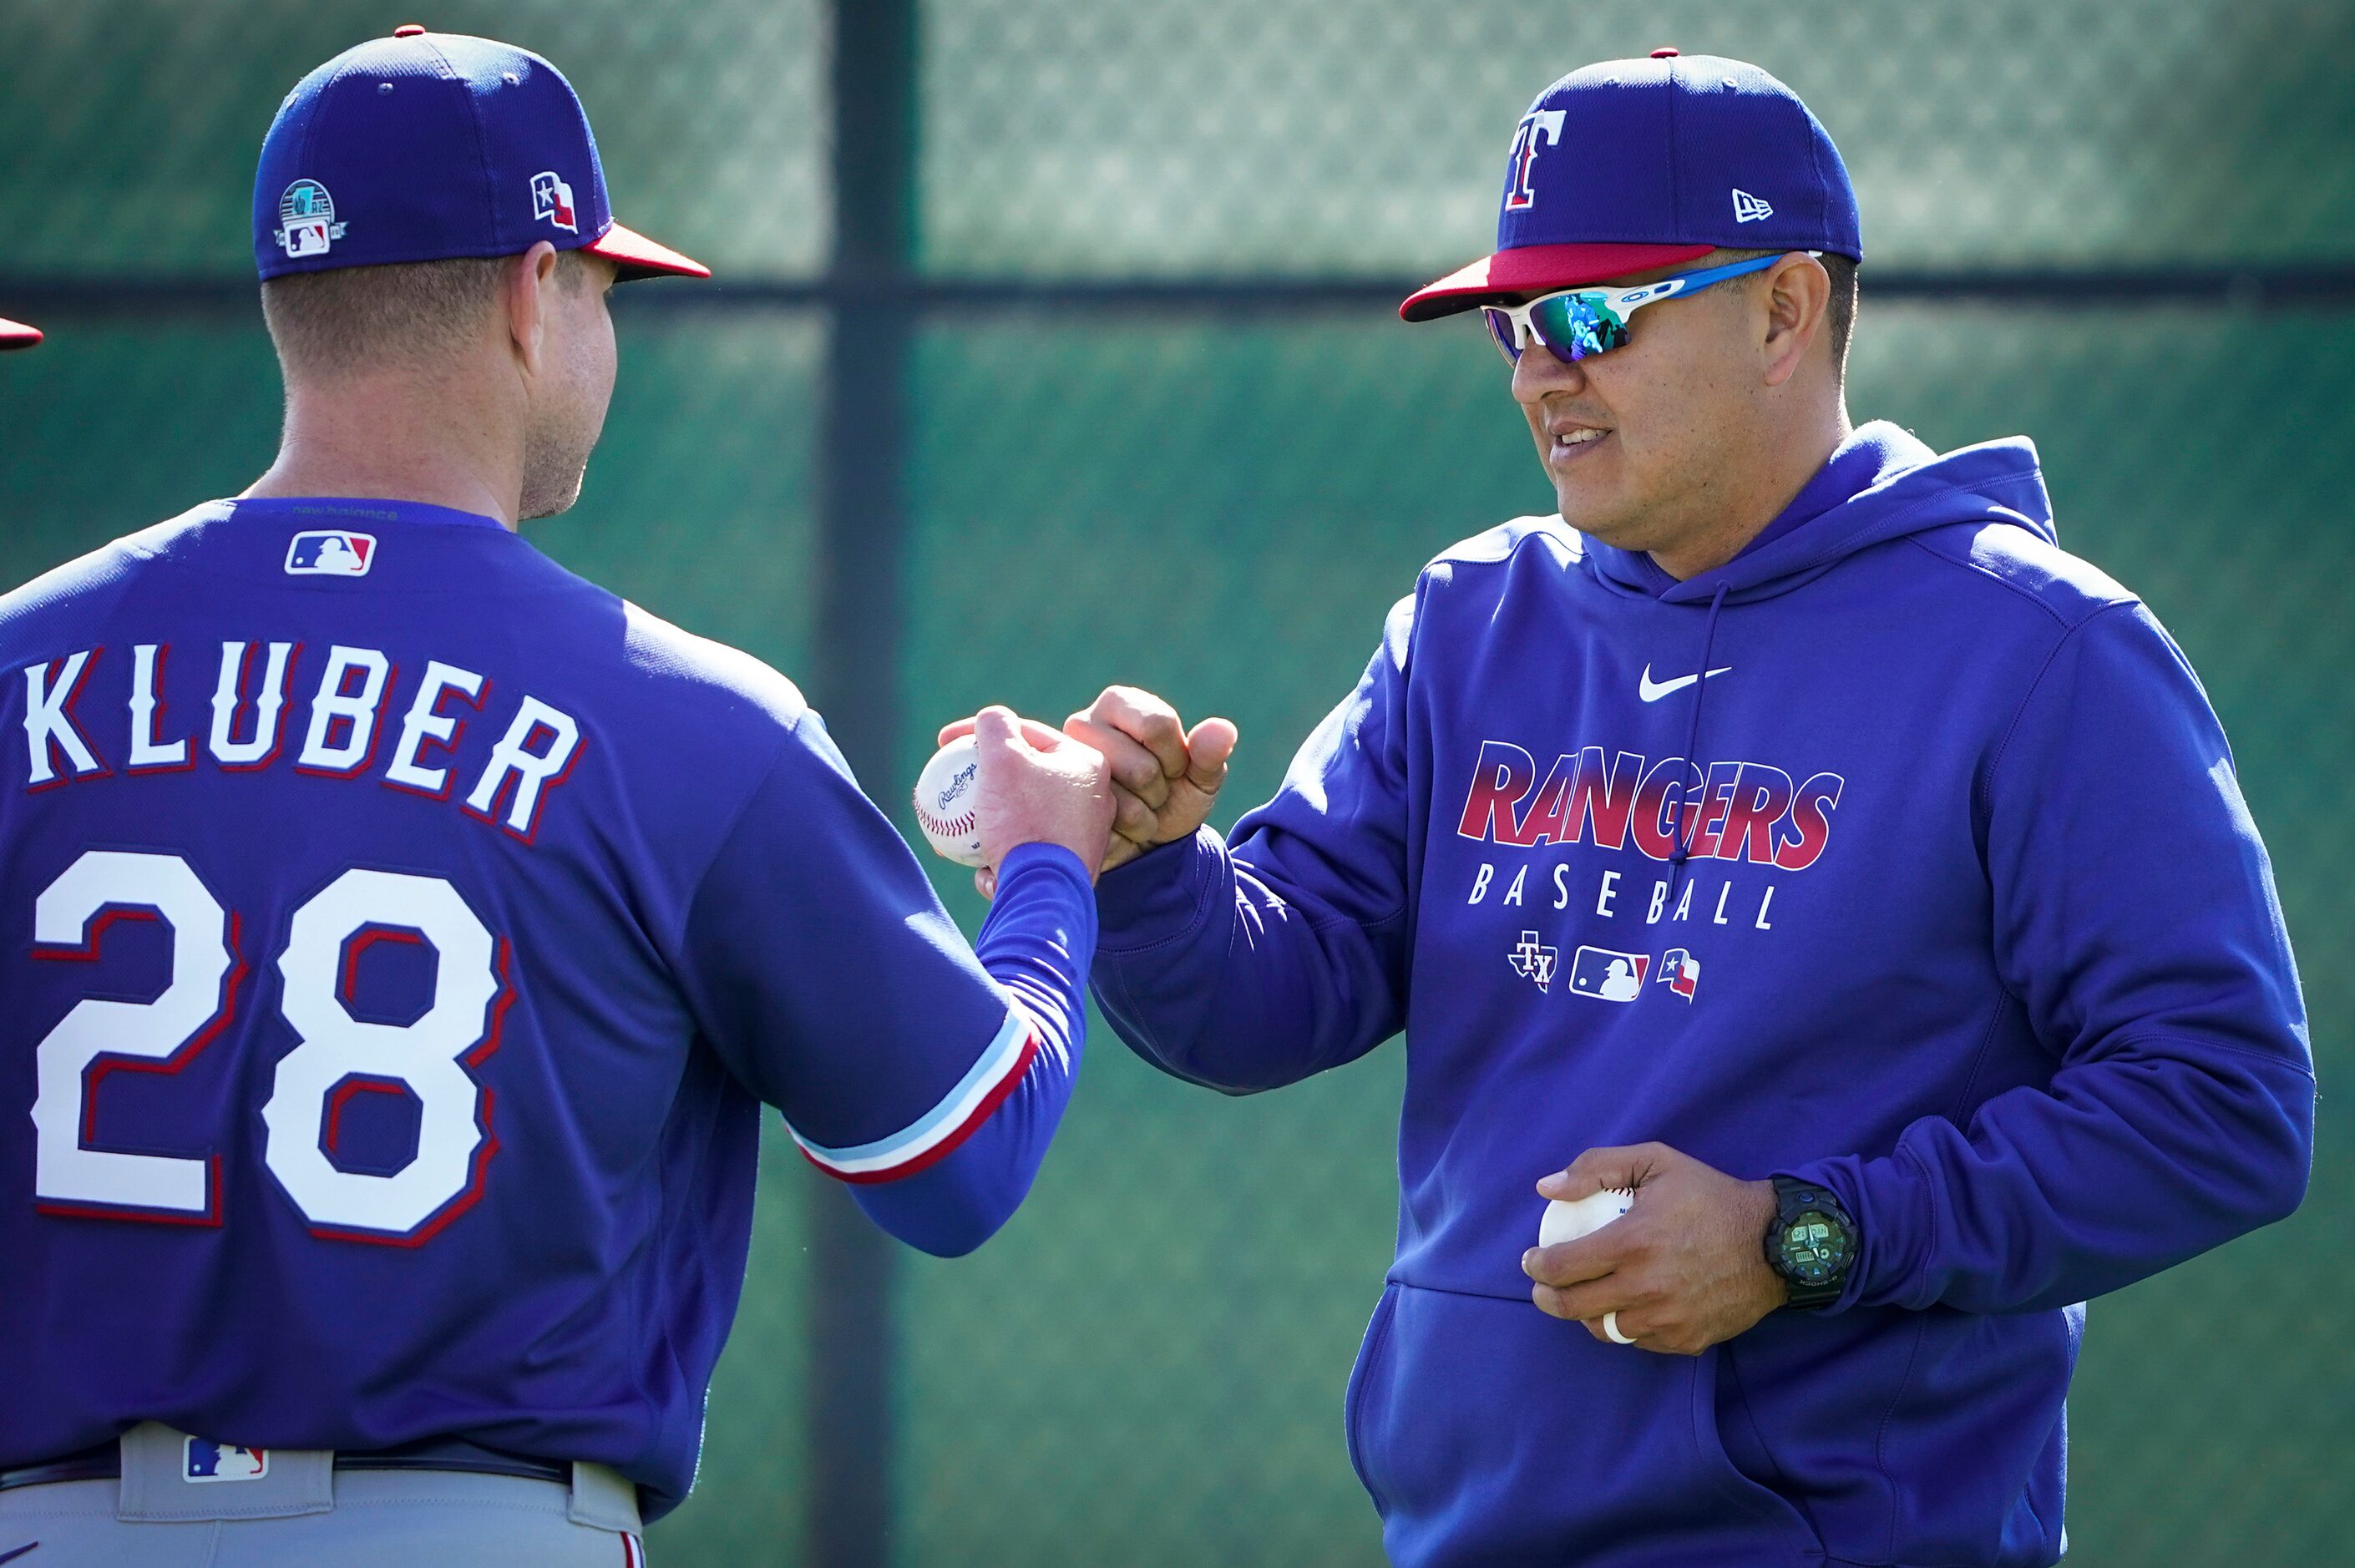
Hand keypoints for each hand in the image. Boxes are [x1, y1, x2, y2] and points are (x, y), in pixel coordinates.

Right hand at [961, 706, 1114, 893]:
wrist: (1045, 894)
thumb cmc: (1025, 821)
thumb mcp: (1002, 761)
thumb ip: (995, 726)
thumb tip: (992, 717)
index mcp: (1086, 763)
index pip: (1024, 733)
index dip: (976, 732)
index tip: (942, 745)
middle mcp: (1094, 797)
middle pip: (1023, 778)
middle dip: (981, 784)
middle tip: (950, 790)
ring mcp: (1084, 835)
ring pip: (1021, 818)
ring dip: (985, 826)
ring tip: (955, 835)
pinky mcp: (1071, 868)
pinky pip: (1029, 852)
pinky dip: (1003, 858)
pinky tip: (984, 872)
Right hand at [1060, 686, 1237, 873]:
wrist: (1143, 843)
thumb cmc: (1172, 798)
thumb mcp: (1200, 779)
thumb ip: (1209, 755)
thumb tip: (1223, 730)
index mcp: (1121, 704)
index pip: (1157, 725)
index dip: (1177, 759)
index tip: (1175, 768)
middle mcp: (1084, 724)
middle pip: (1140, 767)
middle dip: (1157, 791)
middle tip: (1150, 792)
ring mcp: (1065, 764)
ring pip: (1121, 798)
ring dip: (1141, 815)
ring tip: (1134, 808)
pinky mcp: (1057, 800)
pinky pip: (1103, 823)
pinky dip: (1122, 832)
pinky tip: (1115, 825)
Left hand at [1520, 1143, 1785, 1355]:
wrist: (1775, 1243)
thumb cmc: (1710, 1197)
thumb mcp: (1656, 1162)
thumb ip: (1596, 1168)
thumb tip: (1546, 1189)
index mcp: (1633, 1243)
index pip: (1562, 1267)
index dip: (1537, 1265)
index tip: (1532, 1259)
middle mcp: (1646, 1287)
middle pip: (1574, 1307)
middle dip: (1546, 1298)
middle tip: (1543, 1287)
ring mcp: (1667, 1319)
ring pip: (1604, 1329)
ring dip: (1586, 1315)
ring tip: (1585, 1296)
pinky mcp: (1686, 1341)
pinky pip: (1639, 1341)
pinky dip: (1626, 1325)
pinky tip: (1626, 1306)